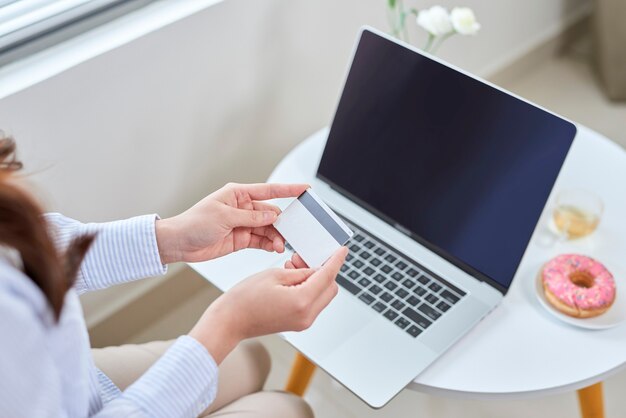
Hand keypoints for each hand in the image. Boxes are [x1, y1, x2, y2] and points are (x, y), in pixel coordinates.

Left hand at [155, 183, 307, 263]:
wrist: (179, 243)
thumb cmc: (194, 223)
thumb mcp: (224, 217)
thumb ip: (250, 217)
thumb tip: (271, 216)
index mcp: (238, 195)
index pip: (269, 191)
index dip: (288, 190)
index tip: (305, 189)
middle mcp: (242, 208)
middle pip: (270, 213)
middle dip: (282, 223)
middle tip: (290, 232)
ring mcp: (243, 224)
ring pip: (267, 228)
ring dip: (276, 236)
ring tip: (280, 245)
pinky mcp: (241, 239)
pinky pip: (261, 240)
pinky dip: (269, 244)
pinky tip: (274, 248)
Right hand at [189, 247, 347, 362]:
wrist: (230, 322)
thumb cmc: (244, 299)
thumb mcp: (274, 275)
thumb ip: (300, 272)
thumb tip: (315, 270)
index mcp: (302, 301)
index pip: (327, 276)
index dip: (336, 261)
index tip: (342, 251)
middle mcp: (306, 315)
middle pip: (330, 288)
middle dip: (323, 270)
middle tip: (305, 257)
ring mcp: (303, 322)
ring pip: (322, 295)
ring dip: (314, 279)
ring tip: (293, 267)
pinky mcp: (298, 324)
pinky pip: (312, 303)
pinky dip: (308, 289)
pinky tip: (292, 279)